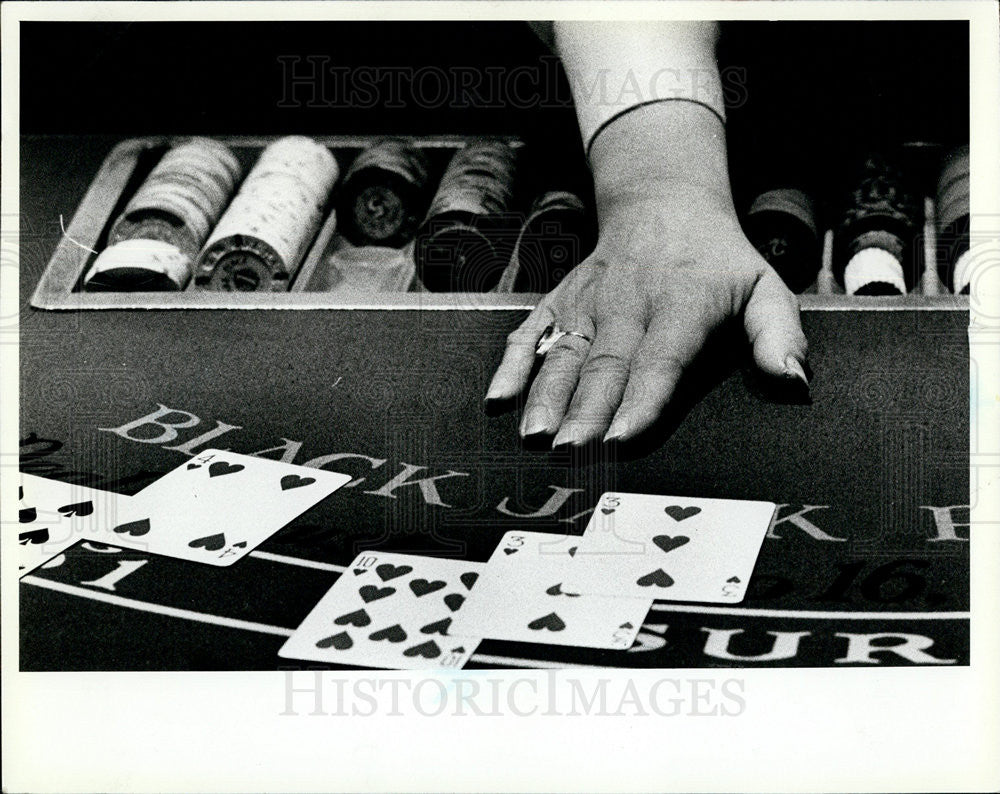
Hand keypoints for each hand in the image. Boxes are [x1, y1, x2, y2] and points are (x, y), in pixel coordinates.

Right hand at [485, 180, 809, 444]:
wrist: (662, 201)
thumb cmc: (718, 258)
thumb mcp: (765, 285)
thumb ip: (779, 335)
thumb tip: (792, 382)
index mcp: (682, 304)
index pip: (660, 359)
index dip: (640, 400)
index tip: (623, 437)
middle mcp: (629, 304)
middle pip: (605, 365)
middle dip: (586, 412)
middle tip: (571, 453)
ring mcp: (589, 303)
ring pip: (564, 354)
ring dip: (546, 396)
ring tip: (534, 436)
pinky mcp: (561, 301)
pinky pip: (532, 333)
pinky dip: (512, 364)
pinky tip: (498, 397)